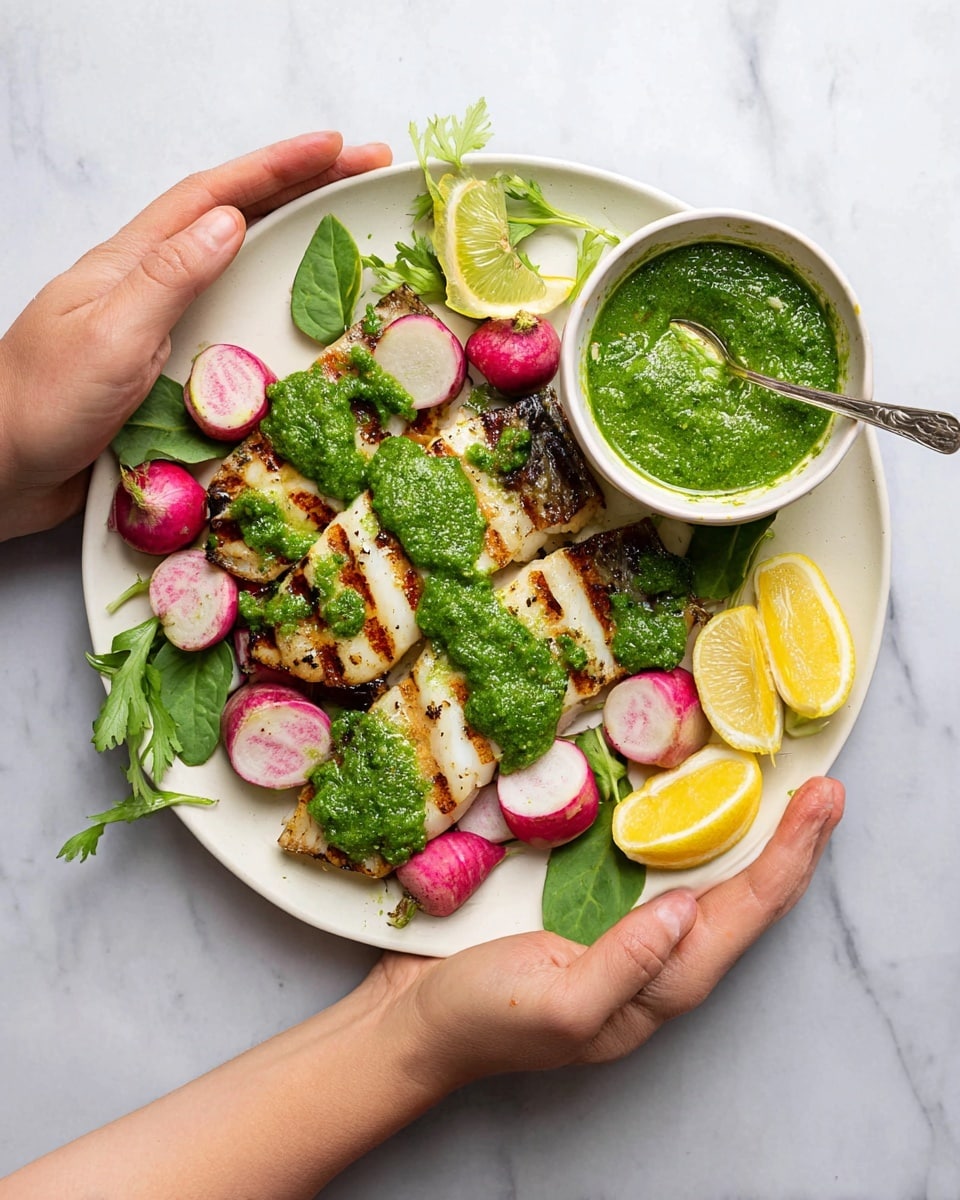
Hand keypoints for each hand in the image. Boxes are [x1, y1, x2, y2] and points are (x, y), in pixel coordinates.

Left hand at [0, 132, 390, 540]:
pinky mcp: (164, 370)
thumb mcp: (111, 336)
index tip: (337, 148)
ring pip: (234, 268)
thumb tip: (231, 222)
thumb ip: (169, 279)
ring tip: (344, 229)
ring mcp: (157, 325)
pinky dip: (269, 309)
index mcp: (132, 264)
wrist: (1, 471)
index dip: (279, 166)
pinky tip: (294, 319)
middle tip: (361, 171)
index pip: (215, 196)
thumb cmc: (41, 404)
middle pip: (233, 218)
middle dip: (300, 189)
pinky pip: (229, 326)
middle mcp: (148, 284)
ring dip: (291, 243)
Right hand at [368, 775, 842, 1087]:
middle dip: (792, 845)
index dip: (788, 858)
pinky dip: (697, 838)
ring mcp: (631, 939)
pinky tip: (698, 812)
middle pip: (744, 899)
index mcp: (660, 988)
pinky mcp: (597, 915)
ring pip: (712, 885)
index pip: (743, 915)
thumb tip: (688, 909)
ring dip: (756, 839)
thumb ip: (626, 963)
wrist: (417, 1023)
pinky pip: (664, 873)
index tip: (821, 803)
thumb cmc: (483, 1019)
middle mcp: (660, 963)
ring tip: (790, 798)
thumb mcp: (558, 1003)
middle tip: (828, 790)